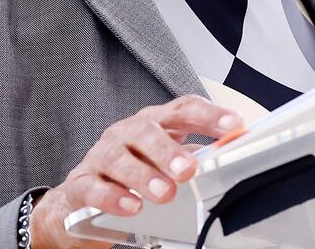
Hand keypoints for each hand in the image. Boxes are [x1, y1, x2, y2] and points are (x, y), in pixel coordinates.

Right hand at [28, 95, 243, 248]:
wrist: (82, 200)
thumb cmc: (132, 173)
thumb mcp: (165, 161)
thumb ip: (194, 156)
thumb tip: (228, 157)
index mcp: (153, 122)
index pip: (182, 109)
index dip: (209, 115)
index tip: (234, 126)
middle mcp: (126, 133)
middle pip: (147, 131)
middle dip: (169, 150)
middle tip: (188, 170)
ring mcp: (101, 155)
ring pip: (118, 158)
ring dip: (143, 175)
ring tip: (164, 193)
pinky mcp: (81, 183)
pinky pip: (94, 187)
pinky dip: (113, 197)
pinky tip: (131, 206)